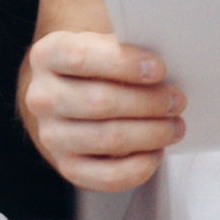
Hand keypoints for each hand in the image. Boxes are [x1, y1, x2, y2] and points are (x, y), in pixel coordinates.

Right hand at [22, 31, 185, 191]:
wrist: (70, 96)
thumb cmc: (97, 66)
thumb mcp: (102, 43)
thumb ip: (125, 45)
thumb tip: (165, 57)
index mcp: (47, 55)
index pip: (81, 57)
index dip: (123, 63)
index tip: (159, 69)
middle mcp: (42, 97)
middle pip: (99, 102)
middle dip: (148, 102)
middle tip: (176, 100)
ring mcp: (51, 135)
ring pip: (107, 138)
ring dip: (151, 133)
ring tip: (174, 126)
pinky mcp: (67, 166)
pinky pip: (108, 175)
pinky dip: (140, 166)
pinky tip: (156, 151)